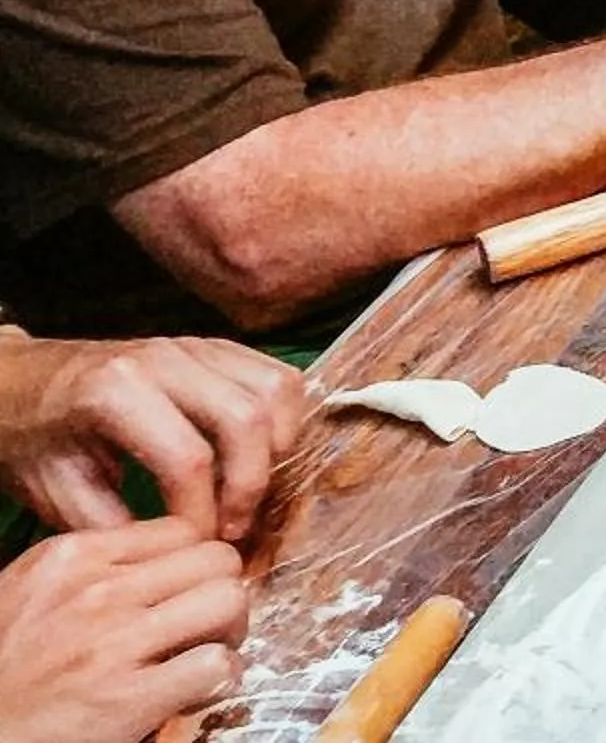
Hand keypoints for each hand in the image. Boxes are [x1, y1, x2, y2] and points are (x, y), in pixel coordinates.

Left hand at [0, 332, 304, 539]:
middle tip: (234, 528)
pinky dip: (284, 419)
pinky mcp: (215, 347)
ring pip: (276, 390)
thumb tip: (181, 554)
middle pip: (245, 419)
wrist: (20, 384)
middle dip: (251, 485)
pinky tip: (257, 455)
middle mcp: (165, 357)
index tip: (196, 548)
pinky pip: (276, 376)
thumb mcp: (57, 492)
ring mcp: (196, 345)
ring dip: (278, 447)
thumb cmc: (34, 440)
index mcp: (115, 392)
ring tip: (249, 490)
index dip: (202, 515)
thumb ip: (116, 526)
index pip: (188, 460)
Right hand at [0, 517, 249, 742]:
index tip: (185, 594)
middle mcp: (94, 591)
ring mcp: (112, 642)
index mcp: (70, 558)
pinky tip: (194, 693)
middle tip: (203, 627)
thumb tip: (161, 563)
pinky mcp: (126, 697)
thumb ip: (93, 570)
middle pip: (217, 559)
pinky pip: (217, 664)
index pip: (180, 530)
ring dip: (229, 632)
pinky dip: (221, 680)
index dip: (194, 565)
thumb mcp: (32, 595)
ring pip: (229, 599)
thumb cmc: (5, 672)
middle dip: (221, 592)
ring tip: (203, 655)